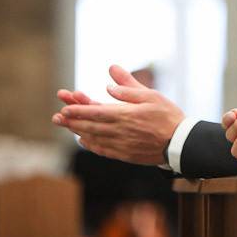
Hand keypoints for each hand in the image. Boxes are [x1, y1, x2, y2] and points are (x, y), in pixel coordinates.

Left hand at [51, 65, 183, 165]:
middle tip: (56, 118)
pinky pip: (103, 150)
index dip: (78, 109)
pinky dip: (91, 145)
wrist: (180, 142)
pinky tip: (84, 140)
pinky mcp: (125, 154)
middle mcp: (119, 131)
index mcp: (125, 114)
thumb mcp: (151, 95)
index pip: (95, 111)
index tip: (64, 107)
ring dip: (78, 132)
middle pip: (89, 126)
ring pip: (93, 138)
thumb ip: (128, 87)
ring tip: (67, 126)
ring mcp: (121, 145)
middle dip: (71, 121)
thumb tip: (109, 82)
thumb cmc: (168, 116)